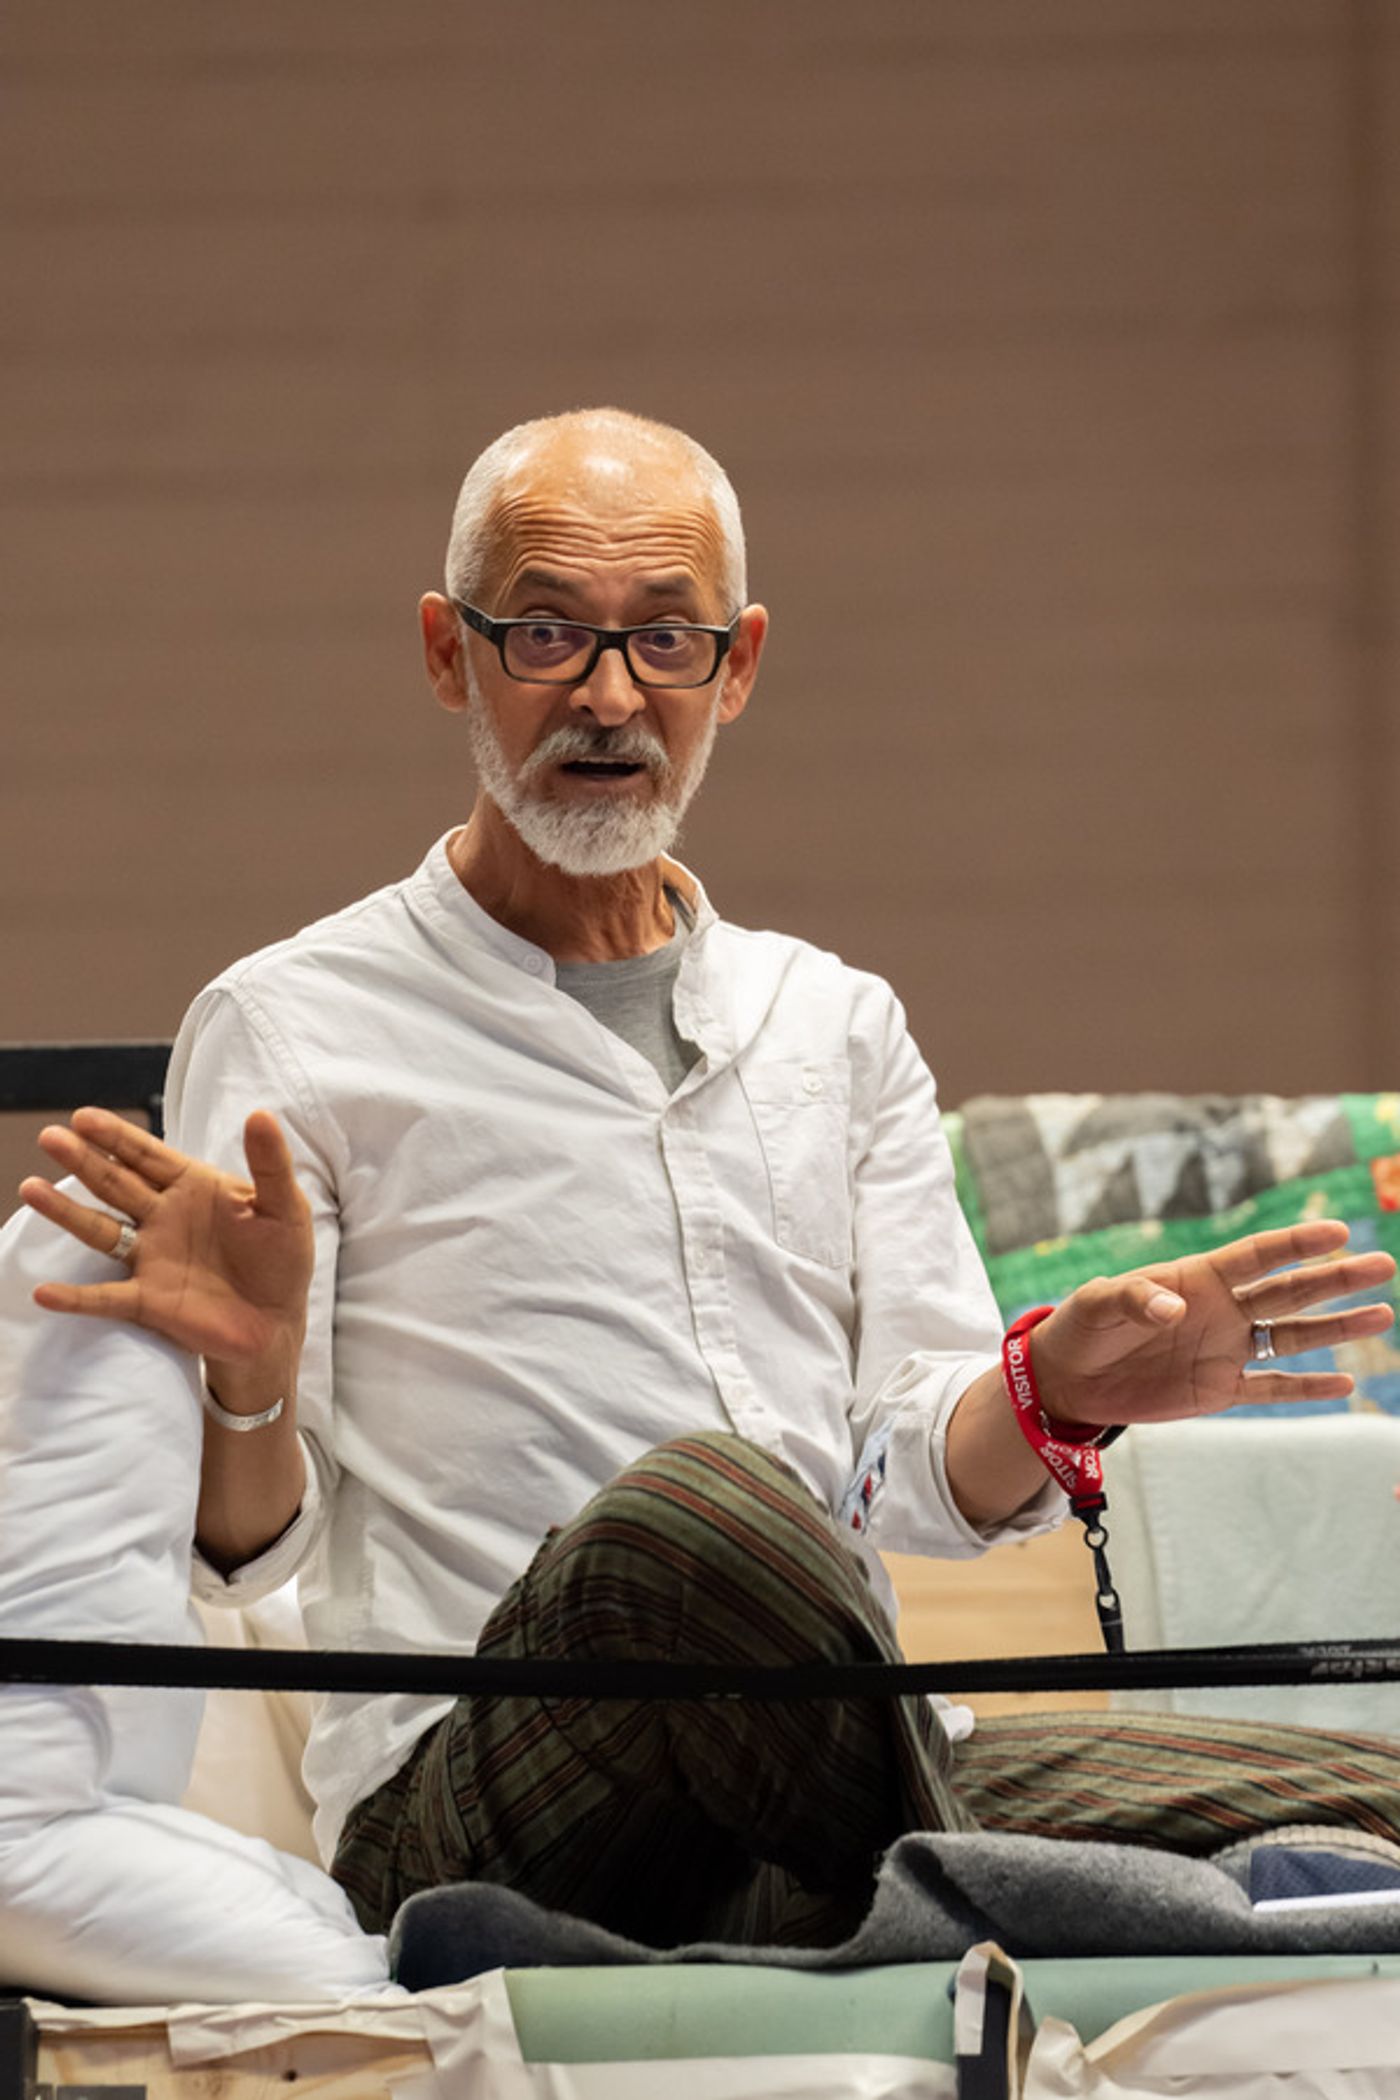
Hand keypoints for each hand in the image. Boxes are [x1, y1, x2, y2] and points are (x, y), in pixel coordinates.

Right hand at [18, 1107, 313, 1365]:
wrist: (277, 1322)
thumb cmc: (282, 1258)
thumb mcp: (286, 1207)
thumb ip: (270, 1164)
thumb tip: (261, 1113)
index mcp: (193, 1188)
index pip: (148, 1155)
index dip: (117, 1137)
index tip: (83, 1117)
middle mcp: (163, 1217)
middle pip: (115, 1183)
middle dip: (83, 1161)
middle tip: (49, 1137)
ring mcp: (151, 1259)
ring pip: (100, 1230)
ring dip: (66, 1211)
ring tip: (31, 1188)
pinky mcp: (148, 1301)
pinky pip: (104, 1299)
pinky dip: (75, 1297)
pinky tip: (44, 1292)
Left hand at [1028, 1219, 1396, 1431]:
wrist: (1069, 1378)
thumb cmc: (1081, 1327)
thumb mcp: (1097, 1305)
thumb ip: (1134, 1298)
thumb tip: (1174, 1308)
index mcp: (1197, 1278)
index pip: (1257, 1256)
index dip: (1297, 1244)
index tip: (1338, 1232)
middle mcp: (1222, 1309)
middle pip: (1290, 1290)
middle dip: (1336, 1278)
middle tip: (1382, 1265)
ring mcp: (1225, 1349)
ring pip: (1292, 1336)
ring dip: (1336, 1327)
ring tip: (1381, 1314)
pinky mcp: (1218, 1389)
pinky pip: (1272, 1387)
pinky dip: (1307, 1387)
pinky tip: (1345, 1383)